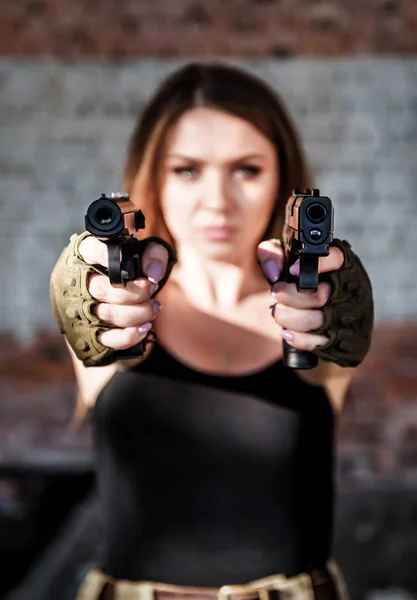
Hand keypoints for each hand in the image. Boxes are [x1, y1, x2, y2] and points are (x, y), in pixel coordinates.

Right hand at [79, 235, 169, 350]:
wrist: (124, 299)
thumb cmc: (132, 271)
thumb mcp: (146, 254)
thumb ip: (153, 255)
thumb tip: (153, 273)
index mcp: (86, 255)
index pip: (89, 251)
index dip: (104, 255)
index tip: (124, 259)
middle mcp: (76, 282)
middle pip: (101, 289)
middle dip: (135, 292)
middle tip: (151, 288)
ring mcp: (80, 310)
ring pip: (107, 314)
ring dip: (138, 312)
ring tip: (154, 306)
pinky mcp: (88, 334)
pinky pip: (109, 339)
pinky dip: (131, 335)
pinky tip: (145, 326)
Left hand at [257, 238, 343, 352]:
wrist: (323, 319)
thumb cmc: (302, 284)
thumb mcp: (287, 262)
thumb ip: (273, 255)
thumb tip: (273, 273)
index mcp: (341, 266)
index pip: (338, 259)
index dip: (317, 264)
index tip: (292, 270)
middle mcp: (350, 290)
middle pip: (321, 296)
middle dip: (289, 296)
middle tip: (276, 293)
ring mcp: (347, 316)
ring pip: (318, 320)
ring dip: (288, 317)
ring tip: (277, 312)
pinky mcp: (341, 339)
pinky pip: (318, 342)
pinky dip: (297, 338)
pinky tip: (286, 331)